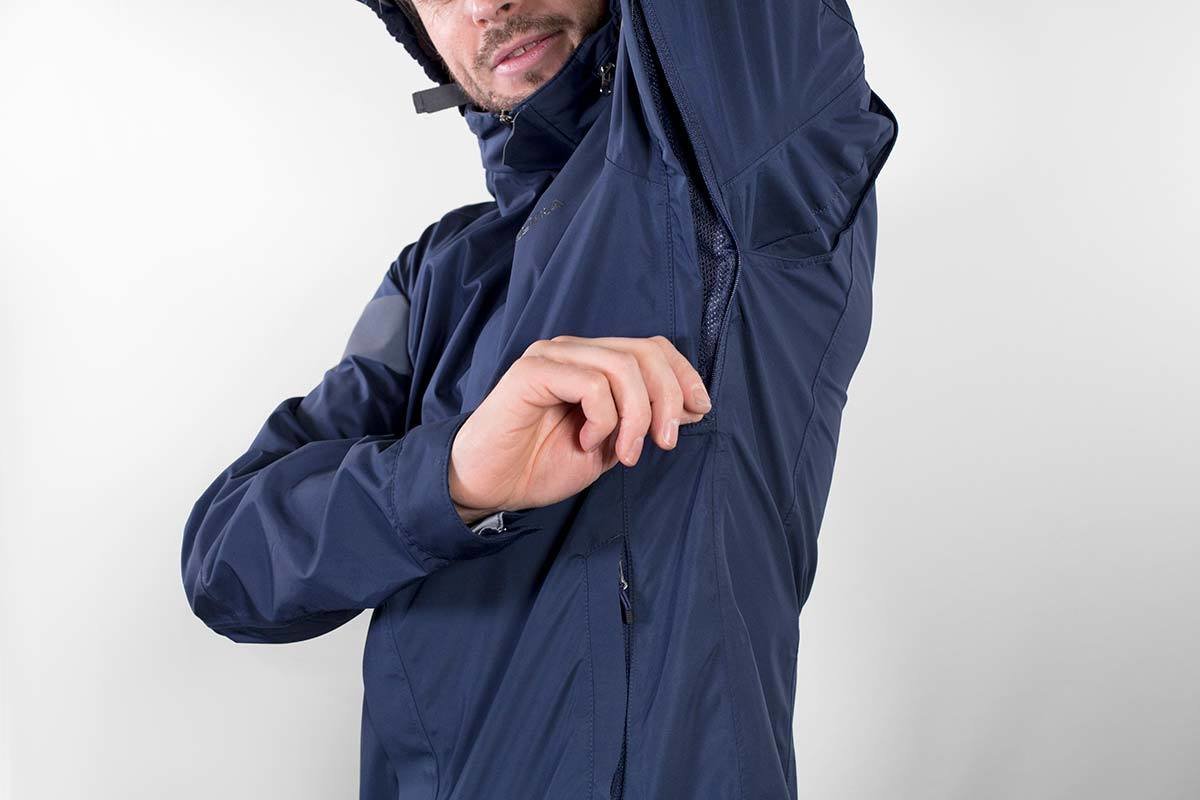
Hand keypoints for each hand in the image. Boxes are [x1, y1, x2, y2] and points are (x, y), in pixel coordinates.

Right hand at [448, 335, 712, 523]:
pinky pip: (592, 384)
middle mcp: (575, 351)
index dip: (684, 374)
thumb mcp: (611, 444)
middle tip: (664, 442)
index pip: (652, 347)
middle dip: (668, 399)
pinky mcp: (532, 372)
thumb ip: (644, 421)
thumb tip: (692, 405)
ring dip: (637, 416)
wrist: (489, 485)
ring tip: (625, 452)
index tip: (700, 410)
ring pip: (622, 367)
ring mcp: (552, 357)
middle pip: (645, 352)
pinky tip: (587, 441)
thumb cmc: (542, 464)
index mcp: (593, 362)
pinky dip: (603, 419)